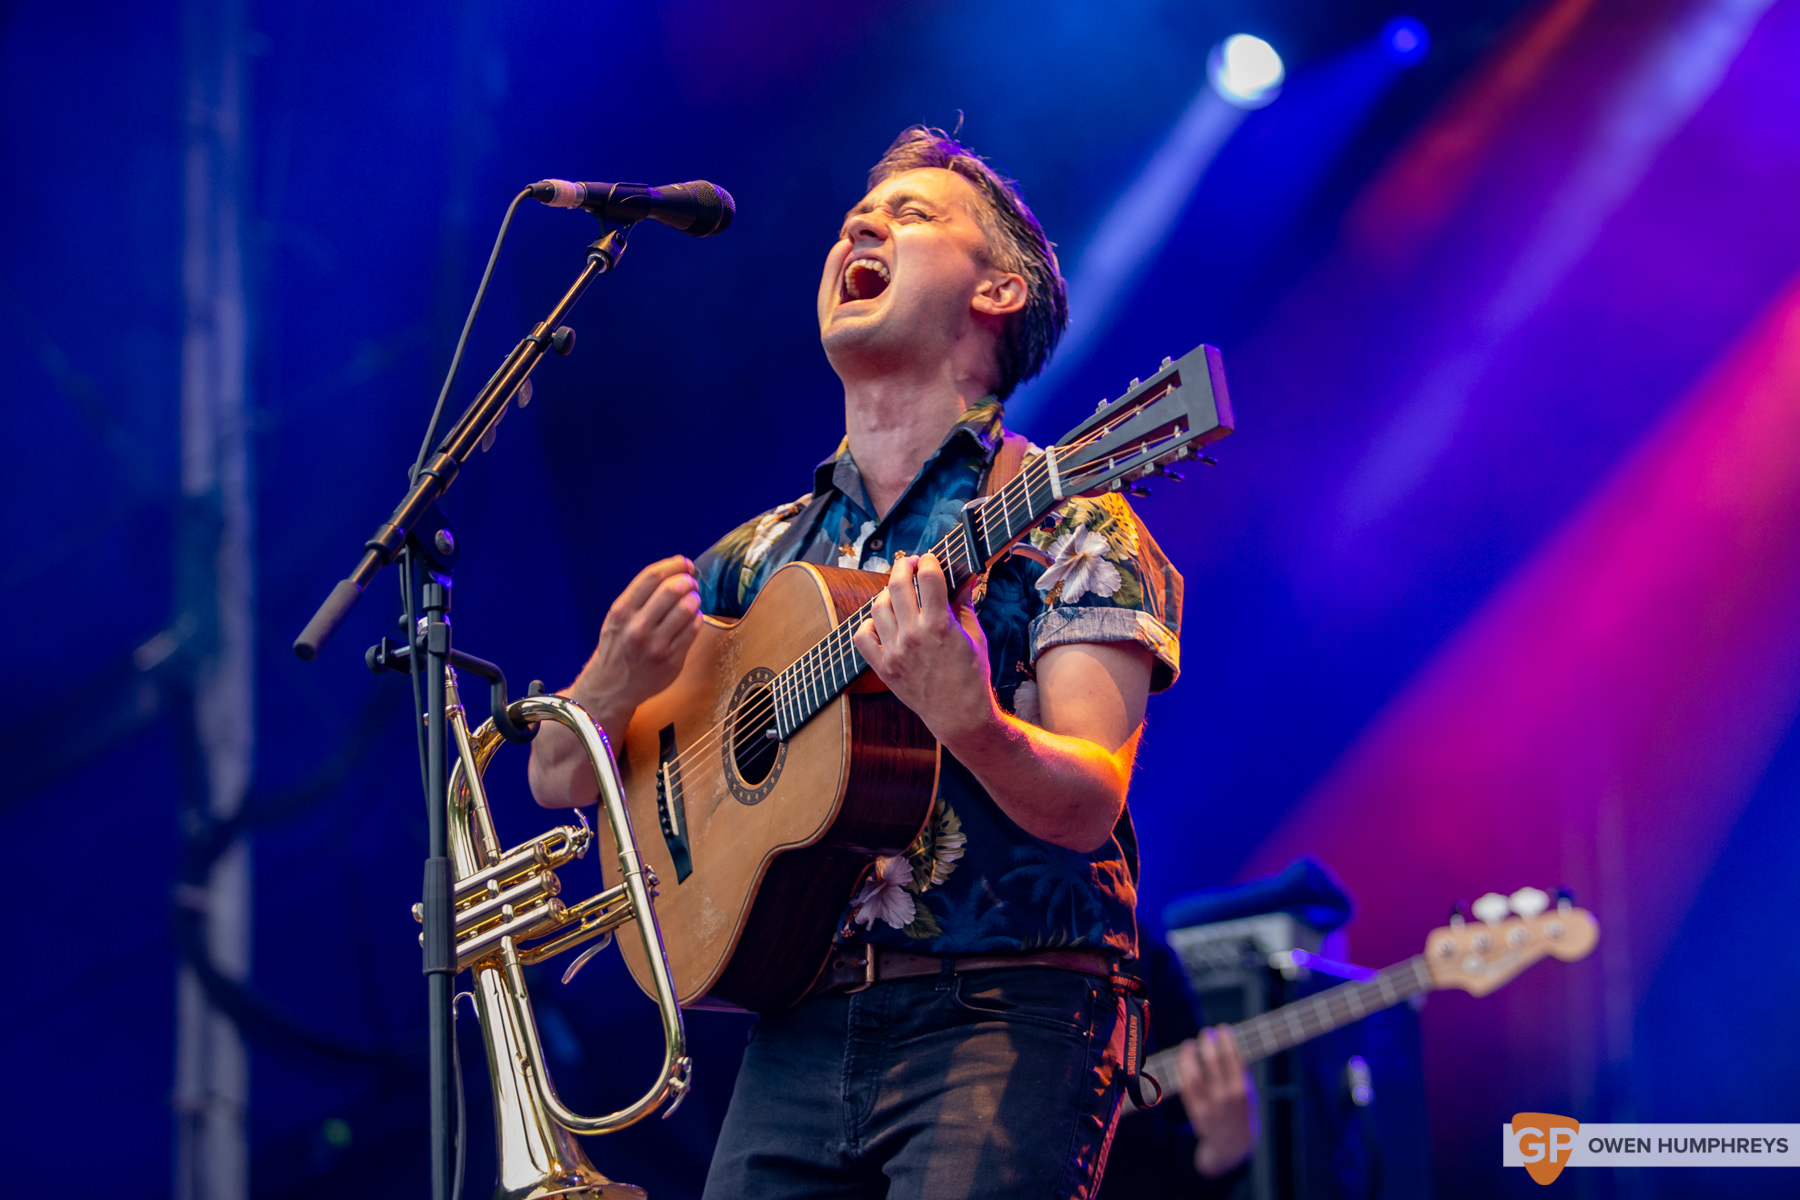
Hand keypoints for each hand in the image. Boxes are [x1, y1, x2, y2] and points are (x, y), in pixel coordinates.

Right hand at [571, 555, 701, 732]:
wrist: (610, 687)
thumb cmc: (618, 646)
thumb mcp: (618, 618)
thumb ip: (641, 596)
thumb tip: (677, 571)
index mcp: (621, 612)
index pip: (652, 577)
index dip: (674, 565)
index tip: (685, 563)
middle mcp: (637, 628)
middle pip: (672, 590)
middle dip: (687, 581)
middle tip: (691, 582)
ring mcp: (655, 646)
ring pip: (686, 609)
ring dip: (694, 599)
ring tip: (692, 599)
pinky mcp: (671, 661)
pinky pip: (693, 630)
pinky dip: (696, 618)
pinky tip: (691, 618)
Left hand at [850, 552, 994, 744]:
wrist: (960, 716)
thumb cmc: (973, 676)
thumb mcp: (975, 636)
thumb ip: (964, 604)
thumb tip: (963, 577)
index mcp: (940, 625)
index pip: (928, 576)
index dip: (929, 560)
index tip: (930, 559)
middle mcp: (913, 635)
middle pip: (897, 584)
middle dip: (904, 565)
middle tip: (910, 563)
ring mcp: (894, 652)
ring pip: (877, 606)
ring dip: (886, 593)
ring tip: (897, 593)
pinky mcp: (884, 668)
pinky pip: (863, 637)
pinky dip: (868, 624)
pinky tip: (881, 621)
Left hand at [1177, 1026, 1258, 1177]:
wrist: (1232, 1144)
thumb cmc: (1241, 1113)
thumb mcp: (1249, 1095)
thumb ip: (1238, 1073)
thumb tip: (1225, 1043)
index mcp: (1243, 1090)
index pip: (1234, 1058)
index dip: (1227, 1040)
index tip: (1223, 1028)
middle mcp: (1225, 1096)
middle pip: (1214, 1062)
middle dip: (1209, 1043)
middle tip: (1206, 1032)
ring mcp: (1209, 1104)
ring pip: (1194, 1073)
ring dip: (1190, 1054)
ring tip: (1189, 1044)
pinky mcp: (1195, 1110)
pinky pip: (1184, 1085)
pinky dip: (1182, 1069)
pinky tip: (1182, 1060)